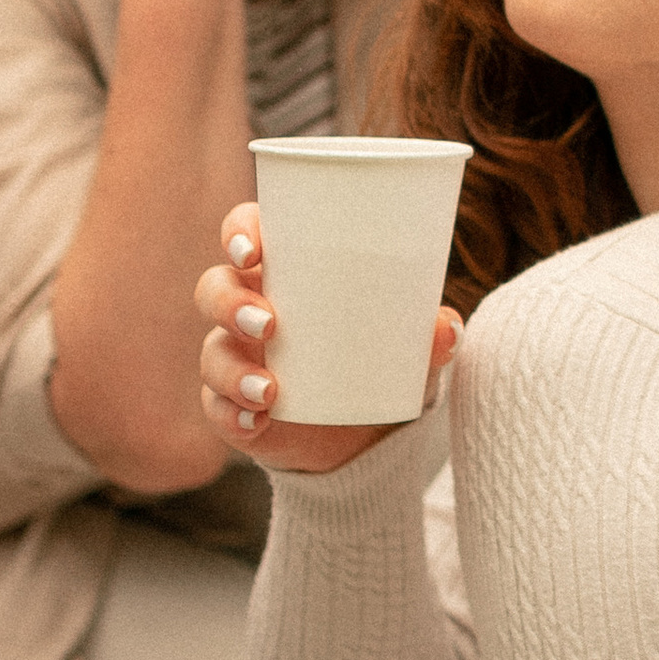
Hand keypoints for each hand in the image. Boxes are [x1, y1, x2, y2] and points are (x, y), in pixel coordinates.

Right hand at [195, 202, 458, 477]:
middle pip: (214, 288)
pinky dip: (232, 415)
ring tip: (269, 389)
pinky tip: (255, 421)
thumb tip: (446, 329)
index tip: (252, 250)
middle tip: (270, 324)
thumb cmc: (382, 352)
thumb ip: (430, 333)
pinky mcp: (233, 405)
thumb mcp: (410, 342)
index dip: (238, 232)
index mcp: (287, 268)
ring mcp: (236, 357)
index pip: (246, 232)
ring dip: (232, 369)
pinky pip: (216, 408)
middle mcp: (250, 306)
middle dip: (231, 303)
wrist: (367, 427)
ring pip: (212, 351)